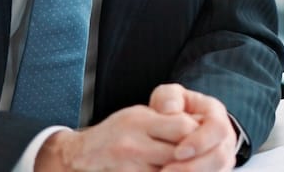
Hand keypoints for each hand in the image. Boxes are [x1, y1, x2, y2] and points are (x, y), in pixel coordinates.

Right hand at [35, 99, 199, 171]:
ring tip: (186, 163)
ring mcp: (131, 166)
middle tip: (200, 155)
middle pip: (180, 152)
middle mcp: (134, 144)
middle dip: (193, 155)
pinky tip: (169, 168)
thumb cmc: (117, 132)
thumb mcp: (140, 116)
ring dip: (182, 167)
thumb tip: (199, 126)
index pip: (183, 127)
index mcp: (140, 121)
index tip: (201, 136)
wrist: (81, 155)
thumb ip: (166, 120)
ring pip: (171, 170)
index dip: (197, 133)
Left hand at [151, 84, 236, 171]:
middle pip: (219, 157)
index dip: (200, 141)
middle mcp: (225, 138)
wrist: (176, 128)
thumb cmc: (174, 109)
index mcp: (216, 115)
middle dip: (193, 166)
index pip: (217, 128)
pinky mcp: (216, 171)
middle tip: (166, 171)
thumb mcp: (170, 96)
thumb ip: (168, 97)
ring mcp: (223, 158)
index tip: (178, 152)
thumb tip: (170, 111)